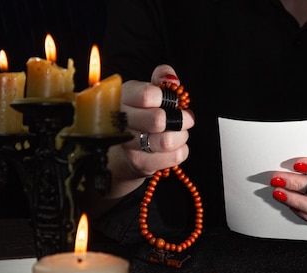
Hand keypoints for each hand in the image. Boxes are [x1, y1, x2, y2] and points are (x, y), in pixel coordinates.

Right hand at [106, 64, 194, 198]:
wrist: (125, 149)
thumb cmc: (140, 115)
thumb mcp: (147, 91)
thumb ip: (161, 79)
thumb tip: (170, 76)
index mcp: (122, 97)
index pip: (148, 96)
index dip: (167, 98)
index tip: (172, 101)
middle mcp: (121, 121)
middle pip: (158, 120)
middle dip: (181, 119)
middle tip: (186, 118)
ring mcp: (128, 144)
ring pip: (167, 141)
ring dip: (182, 136)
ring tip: (180, 132)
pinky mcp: (140, 163)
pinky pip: (174, 156)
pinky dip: (181, 150)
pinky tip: (175, 146)